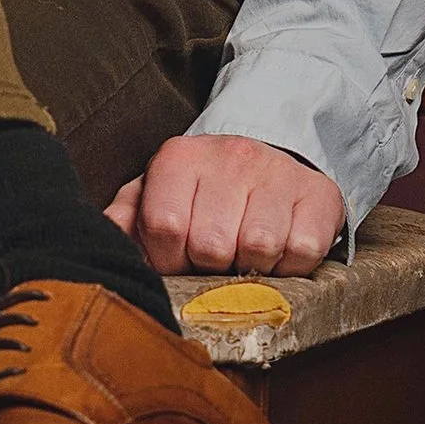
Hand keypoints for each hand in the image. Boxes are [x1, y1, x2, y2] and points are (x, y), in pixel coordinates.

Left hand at [107, 134, 345, 277]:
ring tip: (246, 252)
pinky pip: (302, 252)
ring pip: (258, 248)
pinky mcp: (319, 194)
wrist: (271, 162)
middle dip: (210, 266)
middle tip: (216, 259)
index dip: (168, 260)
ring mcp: (277, 172)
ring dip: (252, 267)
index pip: (164, 226)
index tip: (178, 261)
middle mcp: (229, 156)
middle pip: (211, 245)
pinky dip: (290, 266)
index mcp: (180, 157)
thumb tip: (105, 235)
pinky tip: (279, 251)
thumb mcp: (159, 193)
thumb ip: (128, 216)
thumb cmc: (205, 190)